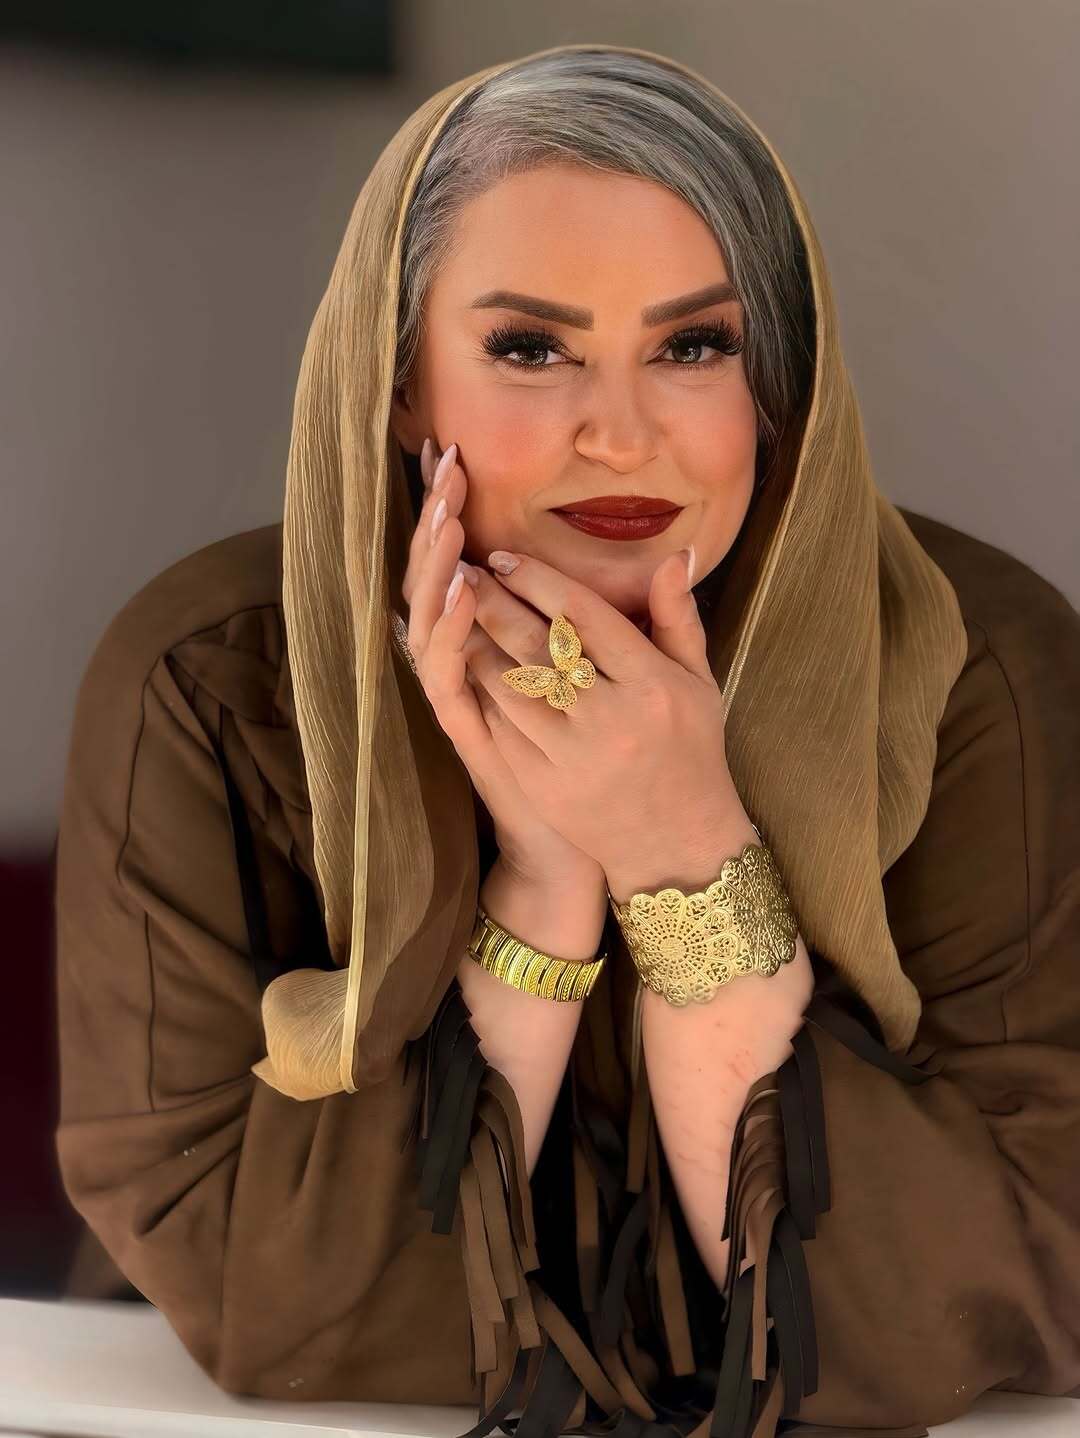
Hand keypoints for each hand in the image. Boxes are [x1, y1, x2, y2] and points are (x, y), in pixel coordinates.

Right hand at [401, 438, 607, 894]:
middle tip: (441, 460)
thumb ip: (647, 619)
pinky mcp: (463, 727)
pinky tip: (459, 589)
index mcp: (500, 643)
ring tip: (444, 511)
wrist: (576, 844)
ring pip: (430, 615)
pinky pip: (443, 672)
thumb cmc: (599, 765)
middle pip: (439, 574)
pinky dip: (448, 630)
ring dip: (435, 563)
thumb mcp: (633, 678)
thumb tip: (675, 556)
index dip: (457, 508)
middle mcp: (471, 660)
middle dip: (439, 517)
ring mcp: (463, 694)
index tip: (455, 452)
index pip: (467, 556)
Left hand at [461, 537, 749, 898]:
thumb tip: (676, 553)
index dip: (539, 582)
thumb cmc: (690, 752)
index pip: (584, 617)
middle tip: (465, 572)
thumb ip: (678, 619)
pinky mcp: (544, 785)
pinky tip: (464, 666)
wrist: (676, 843)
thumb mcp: (699, 684)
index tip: (506, 559)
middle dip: (494, 603)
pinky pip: (501, 727)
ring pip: (510, 687)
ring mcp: (573, 756)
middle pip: (538, 646)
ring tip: (455, 613)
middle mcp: (611, 718)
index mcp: (652, 685)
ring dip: (476, 644)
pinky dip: (479, 693)